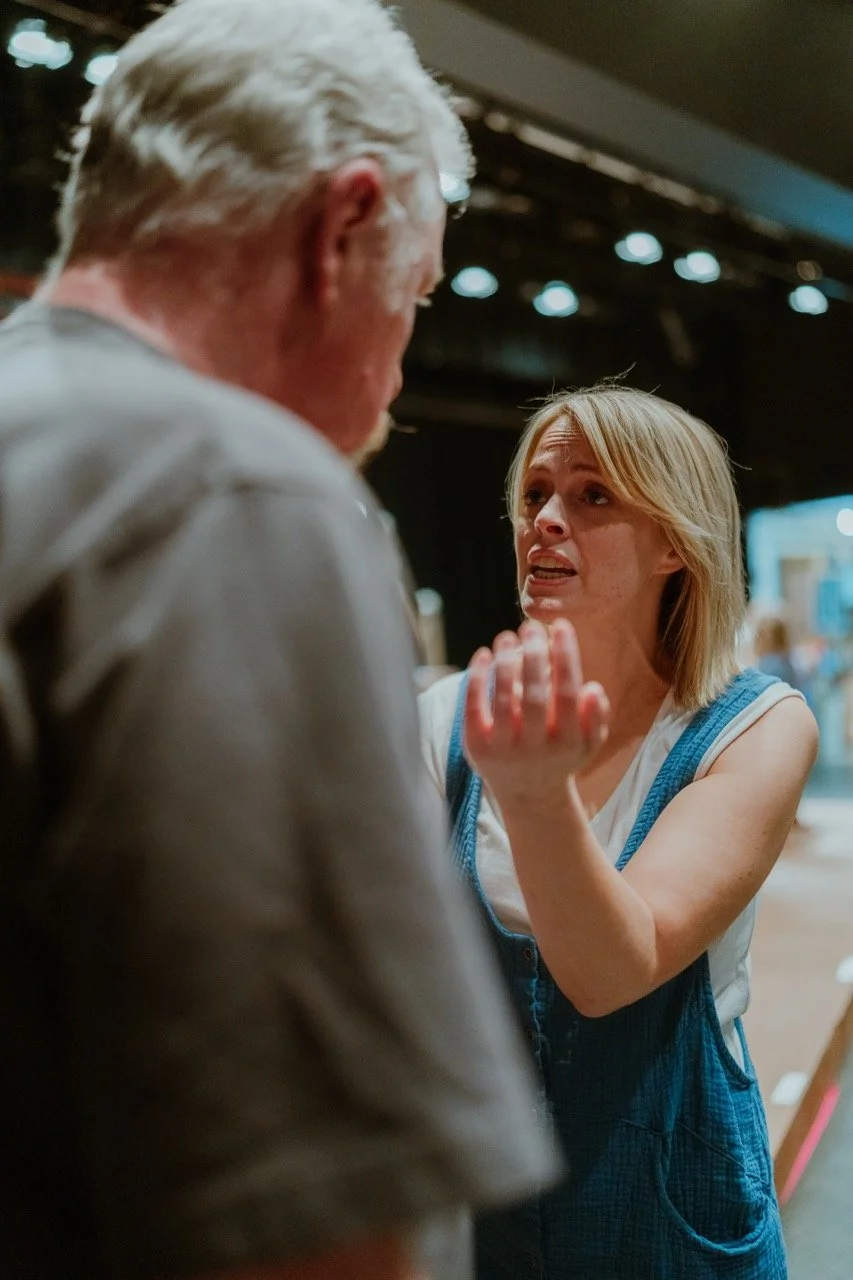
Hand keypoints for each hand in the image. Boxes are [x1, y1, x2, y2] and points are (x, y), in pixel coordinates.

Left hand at [464, 619, 609, 803]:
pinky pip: (473, 708)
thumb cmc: (562, 755)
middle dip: (533, 655)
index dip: (565, 657)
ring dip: (504, 662)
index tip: (561, 626)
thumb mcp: (590, 742)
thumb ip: (597, 716)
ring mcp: (503, 749)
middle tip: (530, 626)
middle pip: (534, 695)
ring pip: (503, 699)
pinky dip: (477, 680)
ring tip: (507, 636)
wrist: (528, 795)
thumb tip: (592, 688)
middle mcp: (536, 748)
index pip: (567, 694)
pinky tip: (483, 655)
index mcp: (568, 742)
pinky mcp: (475, 748)